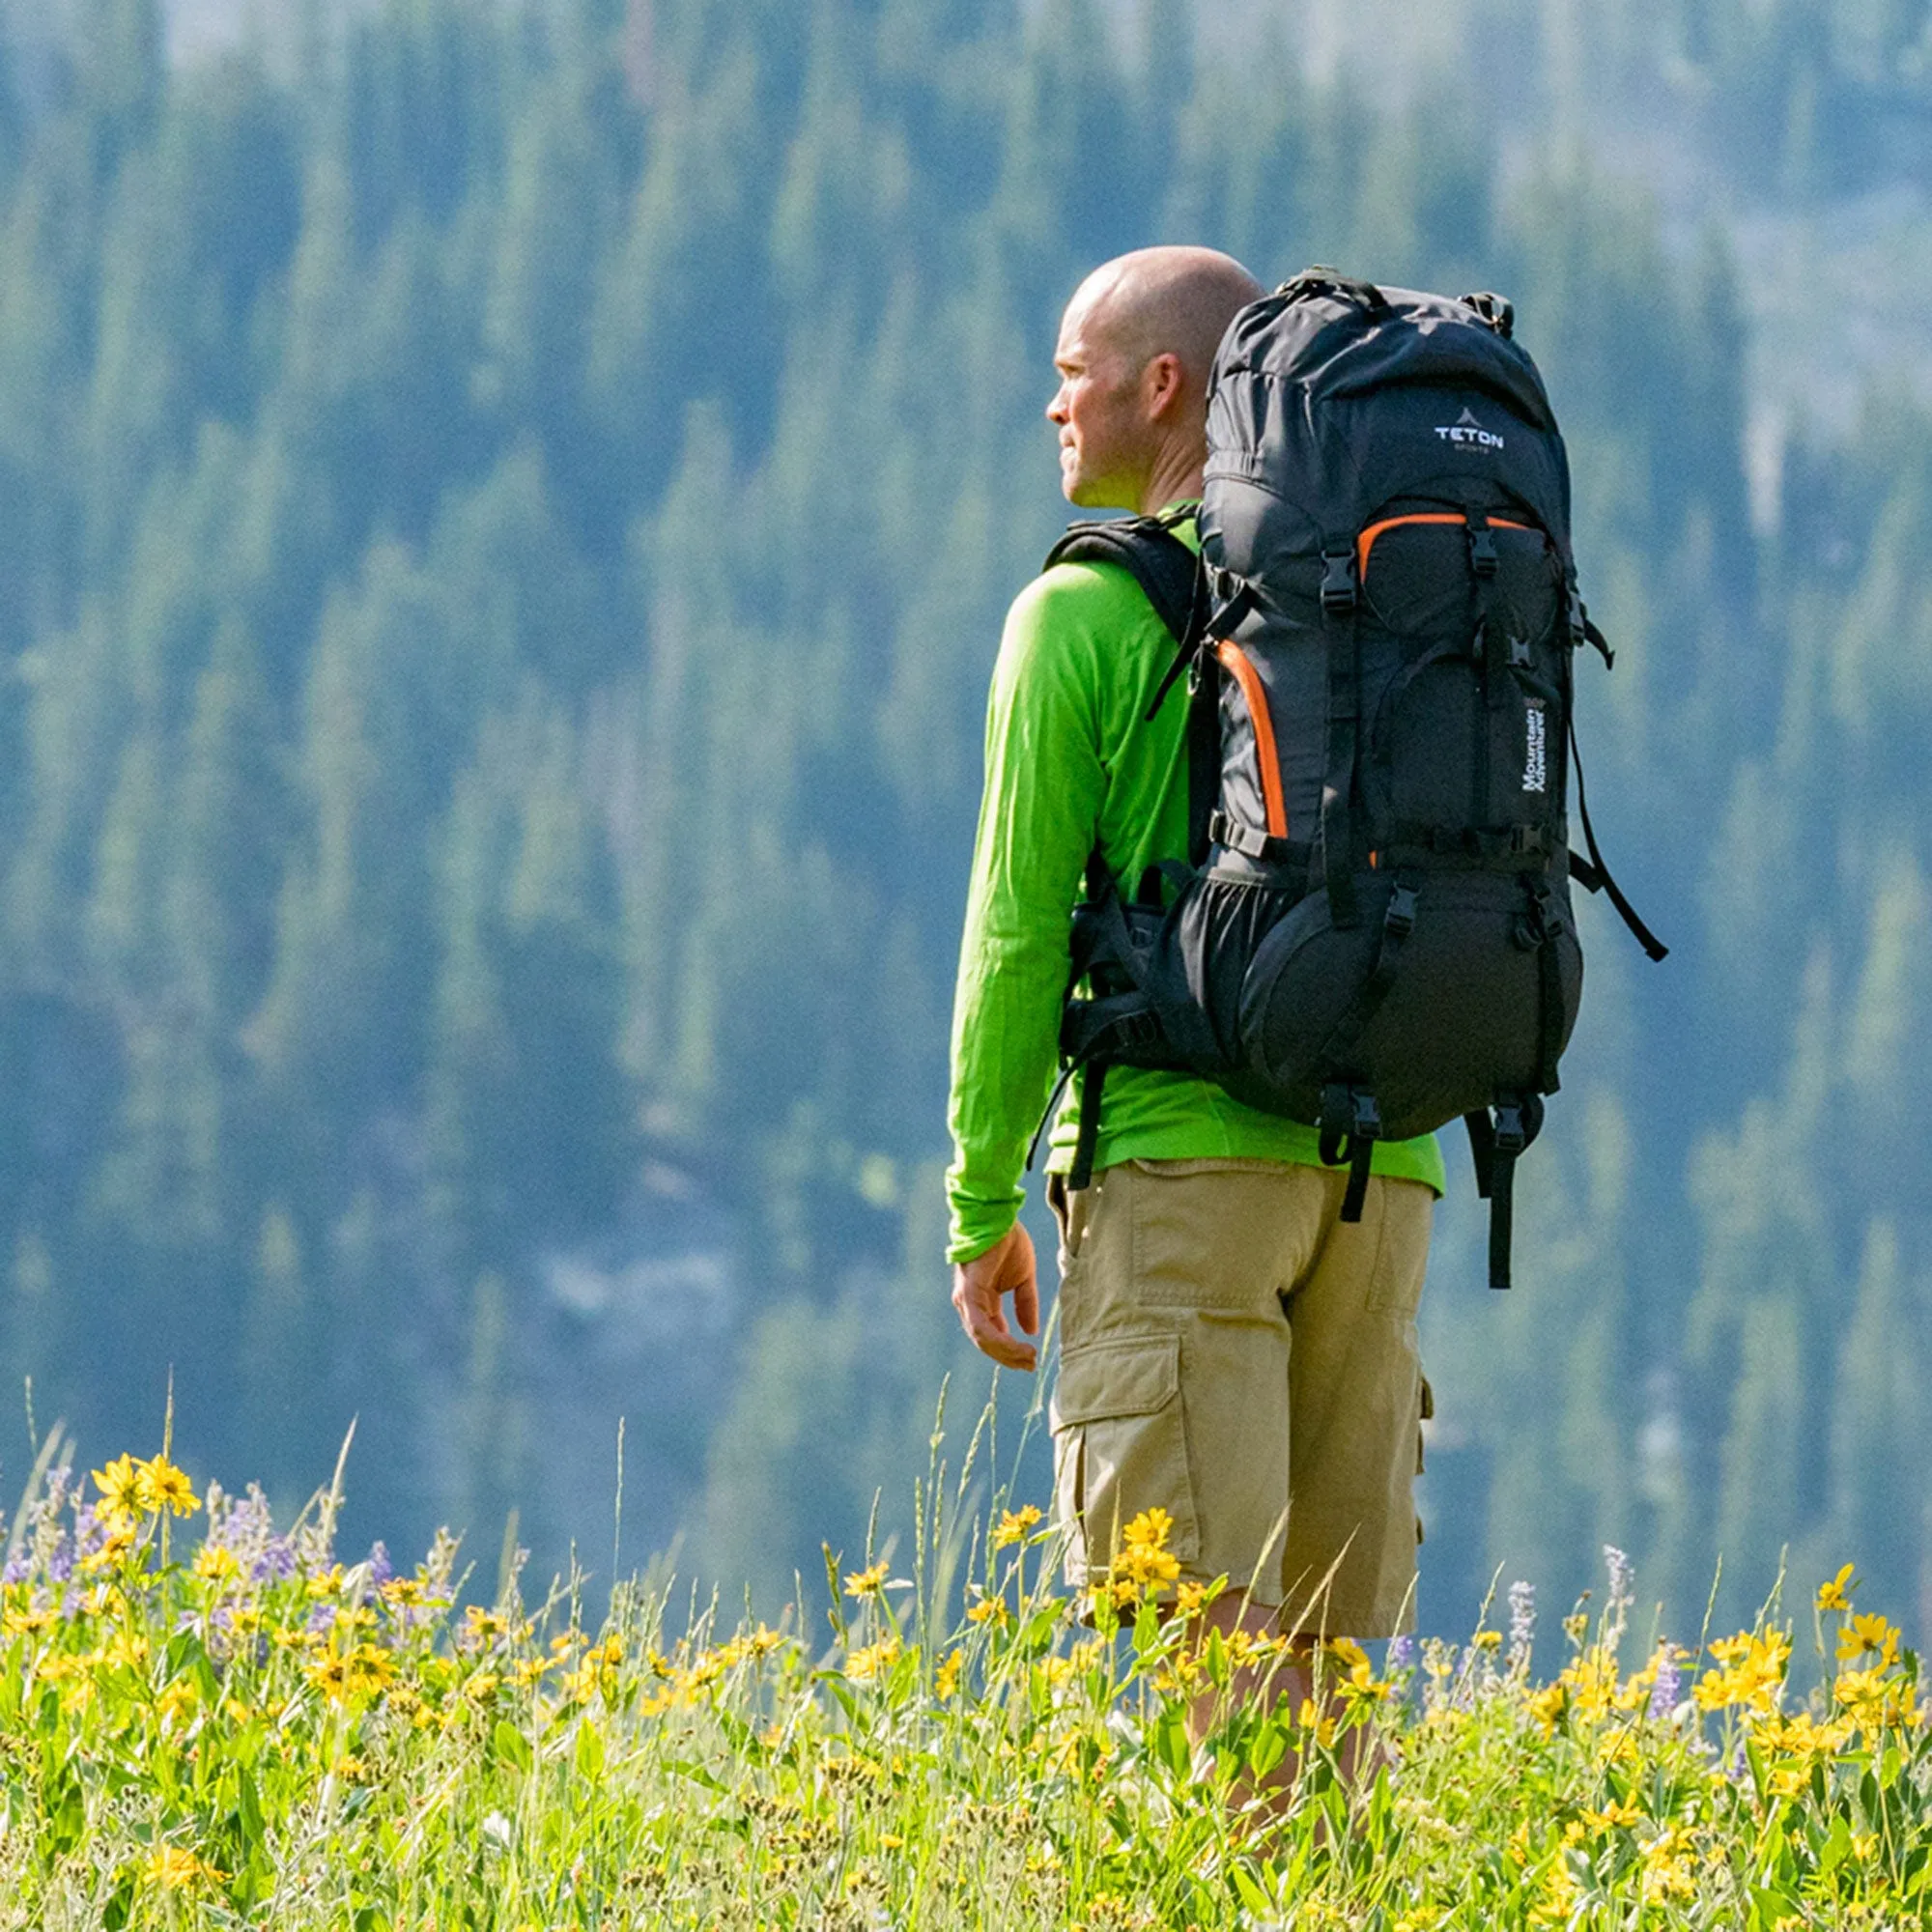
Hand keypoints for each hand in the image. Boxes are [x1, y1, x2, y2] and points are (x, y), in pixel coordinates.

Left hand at [951, 1222, 1039, 1371]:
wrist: (999, 1217)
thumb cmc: (1008, 1241)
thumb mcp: (1024, 1279)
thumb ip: (1025, 1303)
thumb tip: (1030, 1331)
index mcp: (981, 1301)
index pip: (992, 1335)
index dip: (1010, 1351)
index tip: (1030, 1359)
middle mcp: (970, 1304)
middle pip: (986, 1343)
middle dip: (1009, 1357)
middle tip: (1031, 1365)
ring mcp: (967, 1300)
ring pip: (983, 1339)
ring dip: (1006, 1353)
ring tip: (1028, 1357)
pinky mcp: (969, 1294)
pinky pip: (982, 1326)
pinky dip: (1000, 1340)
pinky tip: (1018, 1345)